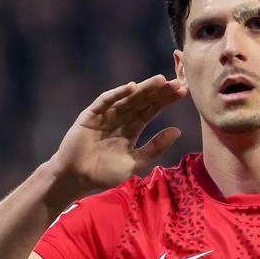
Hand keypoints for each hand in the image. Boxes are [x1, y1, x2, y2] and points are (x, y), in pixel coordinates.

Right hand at [49, 75, 187, 192]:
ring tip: (161, 80)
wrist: (75, 179)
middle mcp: (121, 118)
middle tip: (178, 82)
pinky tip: (132, 87)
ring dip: (144, 88)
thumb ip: (155, 147)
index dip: (167, 101)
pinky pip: (105, 101)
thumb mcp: (135, 163)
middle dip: (160, 92)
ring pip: (128, 98)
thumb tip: (177, 130)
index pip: (152, 109)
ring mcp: (106, 115)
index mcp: (132, 128)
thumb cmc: (104, 173)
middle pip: (143, 100)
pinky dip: (117, 93)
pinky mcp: (90, 115)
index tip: (184, 92)